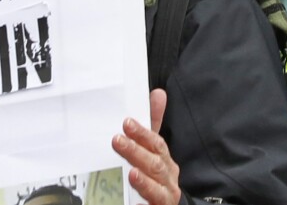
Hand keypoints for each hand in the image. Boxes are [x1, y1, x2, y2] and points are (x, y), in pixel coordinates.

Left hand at [112, 88, 181, 204]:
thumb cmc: (156, 180)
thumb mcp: (153, 152)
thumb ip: (153, 126)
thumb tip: (158, 94)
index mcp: (166, 162)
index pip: (156, 144)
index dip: (143, 133)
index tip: (126, 123)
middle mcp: (168, 179)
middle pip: (155, 164)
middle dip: (137, 151)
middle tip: (117, 141)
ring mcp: (165, 197)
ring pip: (156, 186)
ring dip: (144, 179)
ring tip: (131, 172)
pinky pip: (152, 204)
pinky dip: (144, 199)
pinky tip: (134, 195)